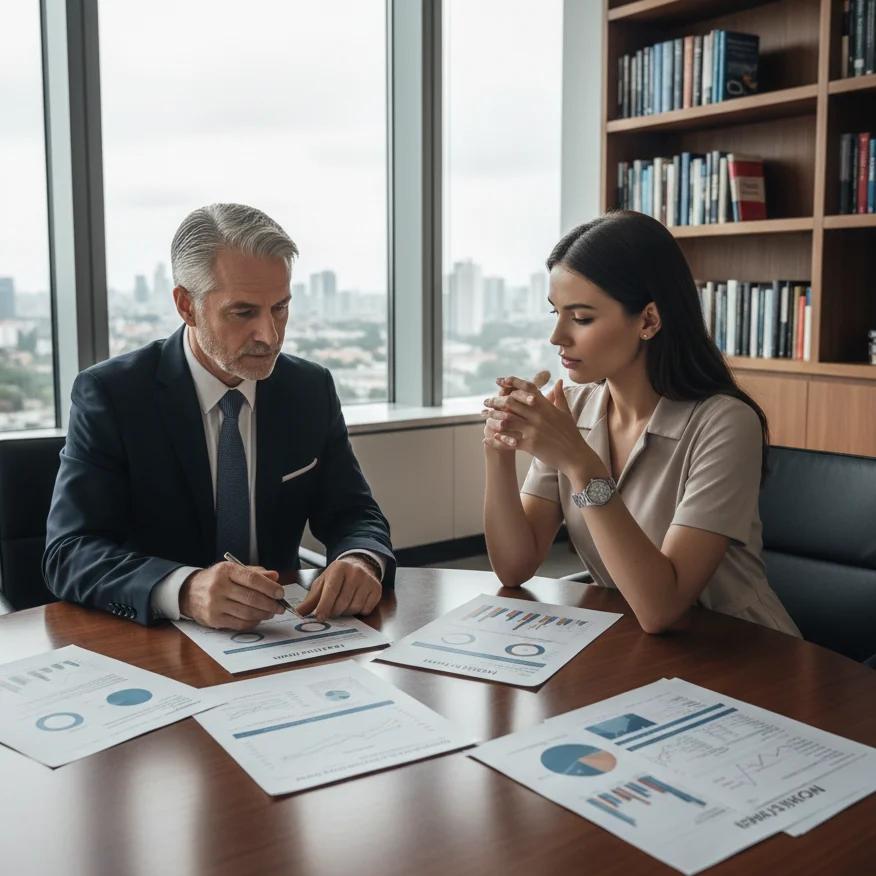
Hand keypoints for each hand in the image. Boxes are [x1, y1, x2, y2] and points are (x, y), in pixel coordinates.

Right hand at [179, 562, 284, 629]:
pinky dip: (253, 622)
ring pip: (247, 612)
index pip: (252, 579)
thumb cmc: (216, 580)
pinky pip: (239, 624)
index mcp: (226, 571)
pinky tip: (259, 618)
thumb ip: (255, 573)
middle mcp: (218, 587)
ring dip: (264, 614)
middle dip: (270, 604)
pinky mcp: (214, 619)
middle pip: (251, 598)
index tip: (280, 593)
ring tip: (271, 612)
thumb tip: (275, 577)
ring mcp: (215, 604)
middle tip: (280, 606)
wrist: (189, 592)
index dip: (269, 587)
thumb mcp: (233, 570)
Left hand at [297, 556, 382, 621]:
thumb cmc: (338, 577)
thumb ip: (312, 599)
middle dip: (334, 611)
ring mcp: (368, 580)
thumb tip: (299, 613)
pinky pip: (366, 609)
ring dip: (346, 612)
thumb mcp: (323, 582)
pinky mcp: (377, 589)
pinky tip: (355, 602)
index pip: (331, 590)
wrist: (360, 566)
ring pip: (354, 607)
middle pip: (342, 602)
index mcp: (339, 568)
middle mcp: (355, 572)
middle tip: (331, 610)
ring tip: (343, 604)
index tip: (319, 617)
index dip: (324, 606)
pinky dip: (359, 611)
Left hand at [482, 377, 604, 478]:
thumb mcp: (566, 413)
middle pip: (512, 402)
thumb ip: (559, 396)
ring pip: (507, 420)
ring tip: (484, 416)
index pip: (528, 389)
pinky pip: (510, 440)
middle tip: (486, 401)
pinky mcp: (530, 445)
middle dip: (496, 400)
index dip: (513, 382)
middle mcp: (539, 416)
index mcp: (547, 407)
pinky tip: (489, 436)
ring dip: (493, 417)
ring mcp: (534, 430)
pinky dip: (498, 438)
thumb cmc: (571, 435)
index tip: (501, 380)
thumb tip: (559, 381)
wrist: (576, 457)